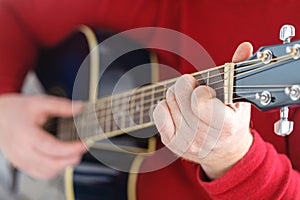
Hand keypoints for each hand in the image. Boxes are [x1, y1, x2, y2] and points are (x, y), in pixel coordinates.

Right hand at [0, 94, 86, 178]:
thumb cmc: (16, 110)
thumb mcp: (40, 102)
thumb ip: (62, 106)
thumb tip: (80, 108)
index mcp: (26, 134)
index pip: (53, 148)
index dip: (72, 148)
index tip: (85, 144)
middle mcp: (22, 150)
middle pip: (51, 164)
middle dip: (71, 159)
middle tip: (82, 150)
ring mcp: (20, 159)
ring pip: (46, 172)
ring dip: (63, 166)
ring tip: (74, 154)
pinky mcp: (21, 164)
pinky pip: (40, 174)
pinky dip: (54, 170)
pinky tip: (61, 160)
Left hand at [153, 42, 253, 179]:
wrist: (225, 154)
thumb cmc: (232, 124)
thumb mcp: (240, 101)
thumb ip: (238, 73)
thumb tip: (244, 47)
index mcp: (224, 125)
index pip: (200, 99)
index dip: (201, 88)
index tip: (206, 89)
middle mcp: (203, 137)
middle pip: (179, 95)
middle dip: (186, 84)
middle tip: (193, 88)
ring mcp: (185, 141)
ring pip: (168, 100)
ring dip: (177, 95)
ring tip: (188, 101)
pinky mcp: (172, 142)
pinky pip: (158, 112)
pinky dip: (166, 105)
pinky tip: (178, 108)